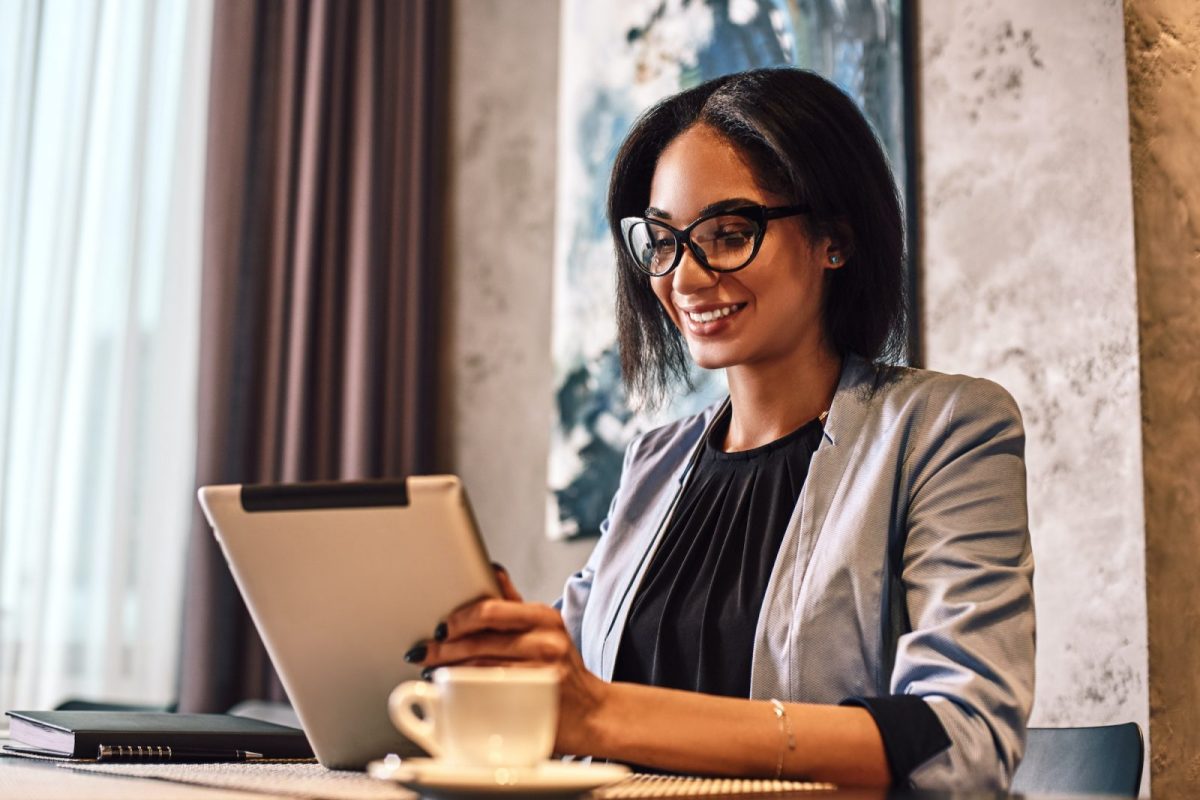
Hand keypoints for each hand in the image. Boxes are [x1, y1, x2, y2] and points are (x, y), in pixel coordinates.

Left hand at [408, 566, 609, 755]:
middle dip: (443, 647)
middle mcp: (546, 642)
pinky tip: (452, 689)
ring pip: (481, 667)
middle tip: (423, 652)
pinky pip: (490, 693)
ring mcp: (542, 673)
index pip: (491, 610)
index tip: (439, 627)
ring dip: (448, 669)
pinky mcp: (536, 701)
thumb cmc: (561, 669)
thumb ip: (514, 604)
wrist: (593, 712)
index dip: (458, 619)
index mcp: (544, 618)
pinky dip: (465, 690)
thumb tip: (491, 571)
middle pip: (480, 641)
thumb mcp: (545, 629)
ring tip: (431, 670)